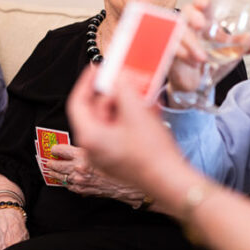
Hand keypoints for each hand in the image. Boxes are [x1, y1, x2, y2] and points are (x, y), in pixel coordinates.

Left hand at [44, 144, 144, 205]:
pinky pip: (70, 187)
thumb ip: (92, 142)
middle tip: (46, 160)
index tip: (53, 148)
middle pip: (58, 165)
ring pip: (61, 178)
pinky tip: (65, 180)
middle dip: (51, 162)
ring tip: (50, 170)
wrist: (132, 185)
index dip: (56, 148)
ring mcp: (81, 182)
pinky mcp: (85, 191)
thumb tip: (82, 141)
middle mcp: (79, 170)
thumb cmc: (123, 164)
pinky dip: (66, 183)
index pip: (61, 150)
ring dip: (55, 173)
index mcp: (83, 155)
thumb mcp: (107, 145)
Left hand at [67, 65, 184, 191]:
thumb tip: (118, 76)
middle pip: (96, 109)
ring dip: (125, 102)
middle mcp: (93, 147)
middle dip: (113, 92)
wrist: (171, 181)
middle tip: (127, 78)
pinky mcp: (120, 155)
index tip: (96, 68)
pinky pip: (120, 128)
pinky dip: (131, 115)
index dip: (86, 82)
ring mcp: (107, 153)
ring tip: (142, 92)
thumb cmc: (152, 153)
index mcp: (89, 137)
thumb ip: (123, 87)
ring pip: (111, 118)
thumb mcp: (136, 110)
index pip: (78, 102)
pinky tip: (147, 107)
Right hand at [168, 0, 249, 93]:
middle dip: (193, 16)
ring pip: (179, 32)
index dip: (201, 0)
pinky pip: (172, 48)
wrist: (194, 81)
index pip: (199, 4)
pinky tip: (193, 62)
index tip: (204, 2)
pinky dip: (183, 54)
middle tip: (201, 25)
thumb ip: (241, 46)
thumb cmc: (207, 58)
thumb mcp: (226, 50)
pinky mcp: (169, 51)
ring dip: (191, 43)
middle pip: (186, 12)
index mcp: (203, 20)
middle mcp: (188, 26)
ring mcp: (177, 38)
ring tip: (202, 57)